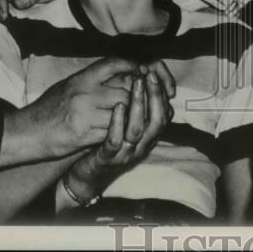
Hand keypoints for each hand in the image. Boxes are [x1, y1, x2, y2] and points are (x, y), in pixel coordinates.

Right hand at [12, 57, 140, 159]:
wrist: (27, 132)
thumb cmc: (49, 108)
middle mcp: (84, 94)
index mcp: (81, 79)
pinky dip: (118, 132)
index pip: (112, 64)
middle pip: (125, 93)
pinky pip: (111, 133)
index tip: (142, 71)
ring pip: (122, 114)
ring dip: (130, 118)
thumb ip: (93, 81)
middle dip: (137, 98)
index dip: (131, 65)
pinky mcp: (83, 136)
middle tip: (143, 102)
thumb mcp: (69, 85)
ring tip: (136, 118)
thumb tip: (123, 75)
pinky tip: (121, 132)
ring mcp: (84, 115)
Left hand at [63, 71, 169, 201]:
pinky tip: (118, 106)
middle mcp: (142, 146)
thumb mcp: (127, 128)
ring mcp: (125, 154)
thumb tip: (144, 82)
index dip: (162, 94)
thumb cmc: (108, 146)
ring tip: (136, 83)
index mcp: (149, 138)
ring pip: (138, 129)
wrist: (87, 176)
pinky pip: (115, 141)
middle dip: (155, 96)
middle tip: (149, 75)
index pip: (165, 114)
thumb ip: (137, 111)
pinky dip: (118, 123)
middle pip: (157, 120)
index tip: (154, 74)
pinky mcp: (107, 159)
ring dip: (139, 104)